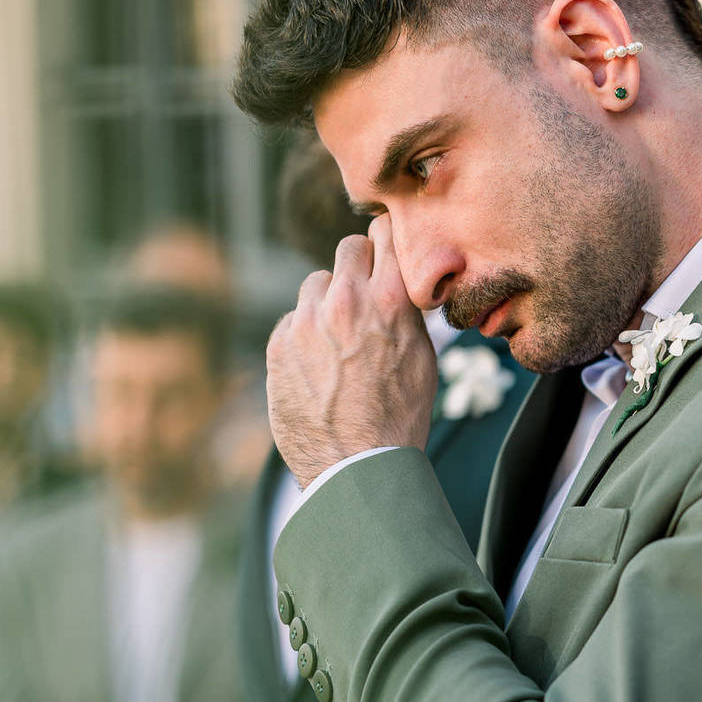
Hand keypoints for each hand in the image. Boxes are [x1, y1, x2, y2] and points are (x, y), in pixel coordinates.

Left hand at [266, 216, 437, 488]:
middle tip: (364, 296)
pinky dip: (304, 335)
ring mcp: (306, 321)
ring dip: (327, 303)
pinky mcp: (278, 344)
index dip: (387, 244)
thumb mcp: (423, 357)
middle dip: (357, 267)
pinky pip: (293, 319)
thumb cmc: (399, 418)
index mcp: (389, 300)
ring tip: (340, 344)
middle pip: (347, 249)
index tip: (387, 256)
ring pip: (316, 284)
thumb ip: (406, 310)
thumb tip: (396, 283)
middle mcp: (345, 300)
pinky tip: (318, 368)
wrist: (356, 467)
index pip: (384, 233)